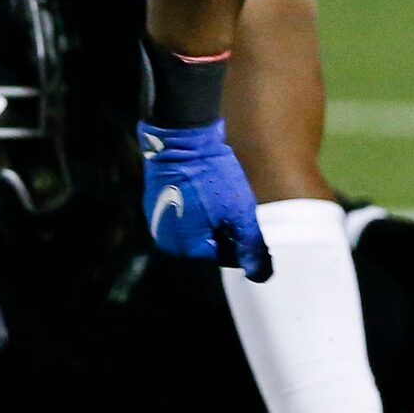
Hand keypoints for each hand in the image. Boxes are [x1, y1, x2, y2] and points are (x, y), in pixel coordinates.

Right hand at [138, 117, 270, 280]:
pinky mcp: (153, 198)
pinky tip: (206, 186)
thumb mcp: (239, 212)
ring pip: (194, 226)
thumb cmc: (212, 177)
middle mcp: (165, 239)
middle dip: (225, 228)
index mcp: (184, 249)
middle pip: (206, 242)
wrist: (182, 137)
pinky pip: (181, 210)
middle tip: (237, 205)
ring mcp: (156, 218)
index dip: (241, 239)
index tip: (249, 218)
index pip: (222, 256)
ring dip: (211, 215)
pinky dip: (196, 203)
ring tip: (222, 194)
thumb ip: (250, 247)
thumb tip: (260, 276)